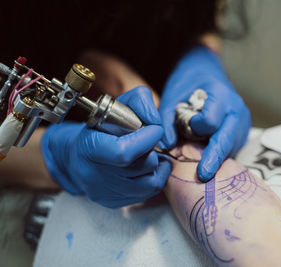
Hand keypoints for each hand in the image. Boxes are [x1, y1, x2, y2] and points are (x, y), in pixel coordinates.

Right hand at [41, 86, 170, 207]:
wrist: (76, 156)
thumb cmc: (99, 128)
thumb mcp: (115, 105)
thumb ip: (139, 102)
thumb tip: (157, 122)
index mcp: (89, 148)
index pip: (124, 152)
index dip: (147, 140)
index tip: (155, 129)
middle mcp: (94, 174)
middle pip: (142, 166)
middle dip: (153, 150)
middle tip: (149, 141)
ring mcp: (105, 192)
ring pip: (151, 182)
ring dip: (157, 165)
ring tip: (150, 153)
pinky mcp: (114, 203)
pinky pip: (148, 193)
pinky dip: (155, 178)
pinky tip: (148, 167)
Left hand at [159, 45, 250, 181]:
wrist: (205, 72)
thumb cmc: (188, 82)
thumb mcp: (172, 95)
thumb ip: (166, 120)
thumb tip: (165, 146)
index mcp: (221, 95)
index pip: (210, 121)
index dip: (196, 127)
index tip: (187, 125)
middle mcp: (236, 109)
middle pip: (227, 139)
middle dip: (214, 158)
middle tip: (202, 175)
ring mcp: (243, 122)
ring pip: (231, 147)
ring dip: (216, 157)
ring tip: (202, 166)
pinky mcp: (243, 132)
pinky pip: (233, 148)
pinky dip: (220, 155)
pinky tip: (209, 158)